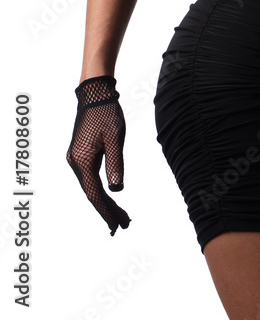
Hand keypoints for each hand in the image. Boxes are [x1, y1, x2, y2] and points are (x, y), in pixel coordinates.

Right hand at [66, 76, 130, 235]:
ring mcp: (75, 159)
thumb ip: (116, 163)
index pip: (95, 194)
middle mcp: (75, 163)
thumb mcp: (116, 137)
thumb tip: (117, 190)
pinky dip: (100, 189)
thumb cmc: (107, 112)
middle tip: (125, 225)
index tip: (119, 226)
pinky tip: (110, 195)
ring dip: (105, 201)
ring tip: (122, 215)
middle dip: (108, 210)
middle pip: (92, 193)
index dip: (108, 211)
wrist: (95, 94)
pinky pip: (89, 178)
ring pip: (90, 187)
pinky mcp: (80, 155)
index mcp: (82, 161)